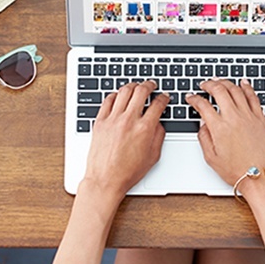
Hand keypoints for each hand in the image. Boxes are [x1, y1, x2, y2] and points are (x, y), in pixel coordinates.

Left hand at [82, 80, 168, 201]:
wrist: (105, 179)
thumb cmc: (128, 172)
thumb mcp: (153, 156)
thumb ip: (159, 136)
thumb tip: (159, 123)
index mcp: (144, 129)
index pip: (158, 104)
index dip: (164, 97)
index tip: (164, 97)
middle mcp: (129, 120)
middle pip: (141, 91)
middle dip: (149, 85)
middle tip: (151, 84)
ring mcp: (113, 119)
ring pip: (124, 91)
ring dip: (133, 86)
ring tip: (136, 86)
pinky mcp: (100, 121)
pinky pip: (107, 100)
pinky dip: (115, 95)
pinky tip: (118, 96)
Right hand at [185, 79, 264, 185]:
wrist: (259, 176)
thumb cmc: (237, 170)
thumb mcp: (211, 158)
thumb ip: (204, 137)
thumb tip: (203, 125)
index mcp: (219, 128)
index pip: (203, 105)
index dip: (194, 99)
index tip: (191, 98)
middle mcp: (234, 118)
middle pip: (220, 90)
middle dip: (209, 84)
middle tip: (204, 84)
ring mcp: (249, 117)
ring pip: (236, 90)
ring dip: (226, 82)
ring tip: (219, 81)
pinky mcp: (260, 119)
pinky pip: (253, 97)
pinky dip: (247, 87)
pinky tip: (243, 83)